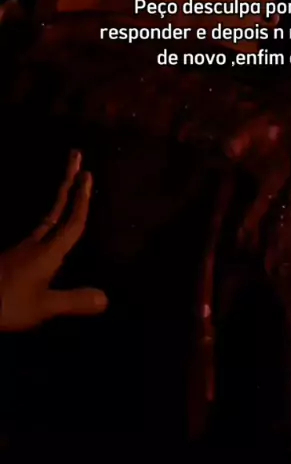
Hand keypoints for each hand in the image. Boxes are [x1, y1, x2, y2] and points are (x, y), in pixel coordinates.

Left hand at [0, 150, 107, 330]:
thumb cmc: (7, 304)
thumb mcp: (43, 308)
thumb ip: (73, 301)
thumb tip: (107, 298)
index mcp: (48, 253)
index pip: (72, 223)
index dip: (82, 200)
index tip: (88, 174)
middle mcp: (36, 244)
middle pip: (56, 208)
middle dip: (68, 182)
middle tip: (76, 155)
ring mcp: (21, 249)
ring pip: (46, 219)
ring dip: (59, 200)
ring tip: (68, 188)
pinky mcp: (11, 258)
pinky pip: (38, 231)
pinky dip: (50, 220)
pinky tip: (49, 228)